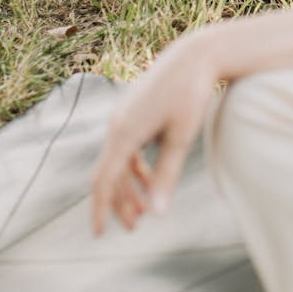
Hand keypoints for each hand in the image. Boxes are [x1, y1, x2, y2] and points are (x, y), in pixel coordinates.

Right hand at [91, 32, 214, 234]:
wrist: (193, 57)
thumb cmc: (189, 95)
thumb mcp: (181, 137)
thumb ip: (166, 175)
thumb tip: (157, 214)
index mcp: (124, 132)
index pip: (104, 180)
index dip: (100, 209)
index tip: (99, 234)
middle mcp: (117, 124)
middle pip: (110, 174)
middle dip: (119, 203)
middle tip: (135, 228)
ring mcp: (124, 117)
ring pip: (118, 162)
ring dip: (128, 187)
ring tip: (142, 212)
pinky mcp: (133, 112)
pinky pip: (126, 148)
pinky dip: (134, 168)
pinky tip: (148, 181)